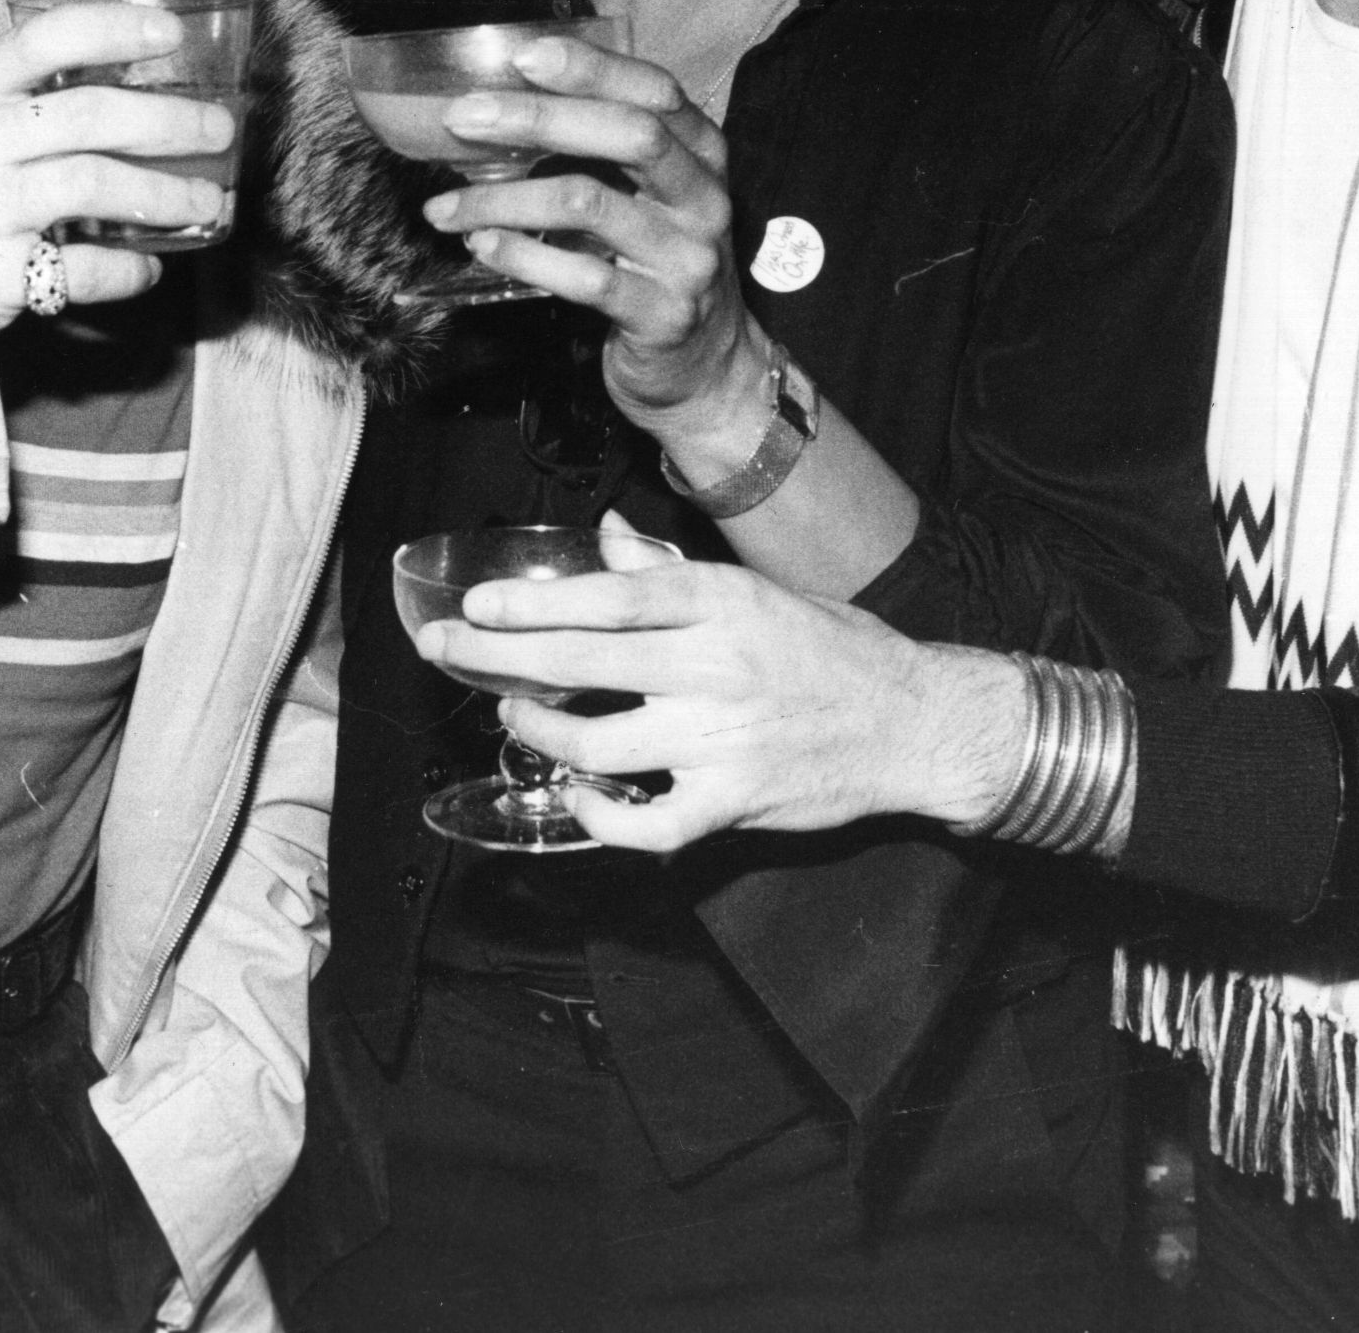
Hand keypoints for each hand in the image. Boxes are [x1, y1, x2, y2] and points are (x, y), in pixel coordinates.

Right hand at [0, 0, 234, 368]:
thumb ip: (31, 99)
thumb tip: (147, 79)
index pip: (43, 39)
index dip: (114, 29)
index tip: (172, 33)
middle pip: (88, 114)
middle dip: (170, 120)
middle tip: (220, 131)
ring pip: (93, 185)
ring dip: (166, 195)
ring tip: (208, 201)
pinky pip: (81, 268)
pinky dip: (128, 270)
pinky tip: (150, 268)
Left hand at [415, 559, 1027, 851]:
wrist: (915, 723)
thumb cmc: (834, 650)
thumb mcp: (759, 593)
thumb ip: (672, 572)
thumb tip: (605, 537)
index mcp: (721, 604)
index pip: (608, 598)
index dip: (532, 603)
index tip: (475, 604)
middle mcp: (716, 667)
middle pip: (582, 662)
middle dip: (497, 657)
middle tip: (444, 651)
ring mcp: (722, 740)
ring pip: (596, 743)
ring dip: (538, 731)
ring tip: (512, 713)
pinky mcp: (733, 803)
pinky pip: (644, 821)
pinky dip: (601, 815)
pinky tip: (579, 796)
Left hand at [421, 33, 766, 435]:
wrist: (707, 367)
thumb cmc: (658, 265)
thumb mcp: (651, 197)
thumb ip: (604, 150)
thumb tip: (504, 105)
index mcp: (704, 156)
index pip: (655, 91)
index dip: (592, 67)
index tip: (524, 55)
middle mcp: (705, 199)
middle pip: (629, 134)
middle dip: (537, 118)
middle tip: (463, 118)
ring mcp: (689, 259)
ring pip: (589, 204)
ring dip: (504, 199)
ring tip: (445, 207)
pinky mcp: (663, 314)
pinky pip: (584, 277)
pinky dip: (523, 256)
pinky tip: (483, 247)